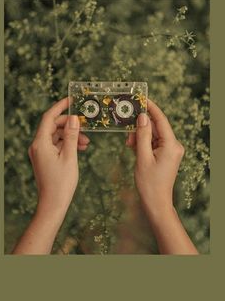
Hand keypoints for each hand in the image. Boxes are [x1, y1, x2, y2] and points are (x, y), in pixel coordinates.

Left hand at [28, 97, 89, 218]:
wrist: (53, 204)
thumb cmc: (61, 182)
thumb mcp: (70, 156)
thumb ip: (71, 135)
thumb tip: (73, 118)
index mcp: (40, 143)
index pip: (49, 117)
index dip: (60, 106)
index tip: (72, 100)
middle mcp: (37, 146)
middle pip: (53, 126)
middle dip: (70, 124)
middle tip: (86, 126)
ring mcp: (40, 152)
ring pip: (56, 135)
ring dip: (71, 135)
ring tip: (87, 142)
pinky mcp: (44, 158)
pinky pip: (56, 144)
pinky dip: (67, 144)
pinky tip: (81, 148)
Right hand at [125, 100, 197, 253]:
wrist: (156, 202)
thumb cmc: (149, 183)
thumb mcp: (142, 157)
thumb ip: (142, 136)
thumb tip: (143, 117)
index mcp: (171, 145)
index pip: (161, 120)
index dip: (151, 108)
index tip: (142, 98)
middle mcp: (174, 146)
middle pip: (156, 127)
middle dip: (141, 125)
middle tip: (126, 123)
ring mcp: (170, 150)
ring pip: (153, 135)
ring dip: (140, 136)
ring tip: (128, 143)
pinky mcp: (165, 155)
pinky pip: (153, 143)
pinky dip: (142, 143)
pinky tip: (133, 146)